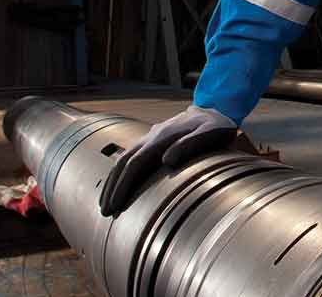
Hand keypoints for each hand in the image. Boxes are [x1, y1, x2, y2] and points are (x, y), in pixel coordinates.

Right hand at [98, 105, 235, 215]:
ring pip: (124, 159)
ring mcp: (151, 138)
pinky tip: (119, 186)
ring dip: (113, 181)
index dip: (122, 185)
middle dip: (112, 187)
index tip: (114, 205)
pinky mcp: (153, 142)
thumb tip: (166, 160)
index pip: (135, 163)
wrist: (216, 109)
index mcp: (163, 136)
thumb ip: (190, 143)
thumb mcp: (211, 132)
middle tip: (104, 212)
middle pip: (123, 162)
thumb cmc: (216, 126)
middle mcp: (152, 136)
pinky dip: (121, 173)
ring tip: (106, 203)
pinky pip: (132, 158)